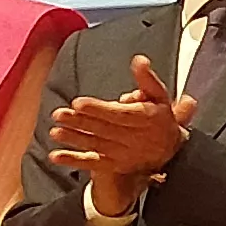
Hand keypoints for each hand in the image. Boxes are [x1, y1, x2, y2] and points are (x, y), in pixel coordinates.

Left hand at [51, 55, 196, 208]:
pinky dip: (74, 160)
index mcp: (145, 119)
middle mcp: (134, 138)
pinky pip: (92, 163)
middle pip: (103, 130)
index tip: (79, 103)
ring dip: (74, 139)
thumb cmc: (161, 118)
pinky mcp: (114, 165)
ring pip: (96, 145)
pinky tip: (57, 156)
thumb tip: (139, 60)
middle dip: (80, 122)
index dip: (98, 109)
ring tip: (55, 132)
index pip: (119, 115)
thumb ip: (147, 79)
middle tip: (59, 115)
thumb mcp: (160, 96)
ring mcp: (123, 154)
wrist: (170, 150)